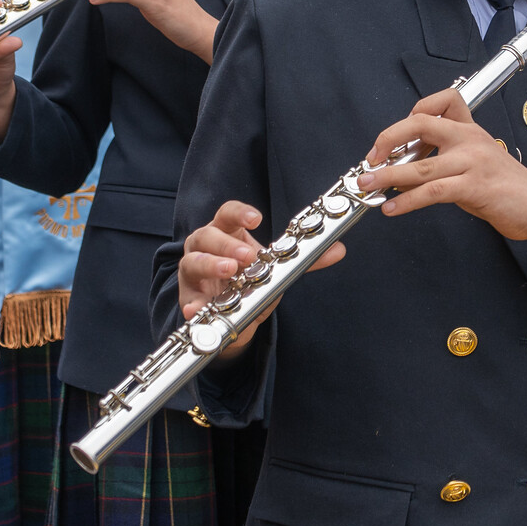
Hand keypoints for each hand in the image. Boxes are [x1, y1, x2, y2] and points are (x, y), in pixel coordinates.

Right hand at [178, 201, 345, 358]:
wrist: (231, 313)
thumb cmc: (248, 278)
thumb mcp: (275, 267)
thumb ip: (303, 259)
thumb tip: (339, 250)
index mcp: (226, 232)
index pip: (227, 214)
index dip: (239, 213)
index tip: (257, 218)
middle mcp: (205, 247)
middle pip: (207, 235)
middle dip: (227, 244)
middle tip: (248, 256)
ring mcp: (193, 271)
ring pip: (193, 261)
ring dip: (210, 265)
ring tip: (230, 272)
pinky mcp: (188, 298)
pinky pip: (187, 299)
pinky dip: (191, 304)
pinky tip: (197, 309)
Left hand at [355, 89, 526, 265]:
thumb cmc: (507, 187)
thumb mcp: (477, 162)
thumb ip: (445, 159)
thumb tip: (402, 171)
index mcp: (470, 129)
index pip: (442, 101)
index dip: (413, 112)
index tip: (393, 139)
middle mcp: (470, 139)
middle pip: (421, 123)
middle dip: (388, 138)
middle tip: (370, 158)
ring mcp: (472, 161)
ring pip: (420, 164)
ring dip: (387, 176)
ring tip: (366, 186)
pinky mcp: (474, 187)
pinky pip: (432, 191)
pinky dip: (407, 200)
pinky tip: (392, 208)